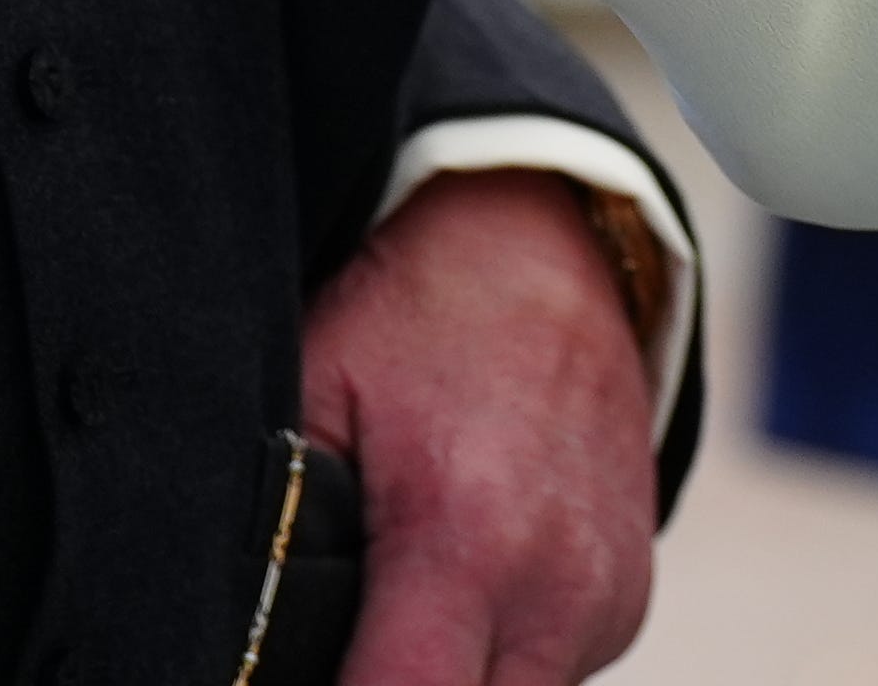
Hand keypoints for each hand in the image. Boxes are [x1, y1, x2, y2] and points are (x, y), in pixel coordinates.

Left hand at [297, 173, 654, 685]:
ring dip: (451, 677)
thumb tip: (248, 636)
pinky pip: (553, 673)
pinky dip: (499, 657)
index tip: (296, 671)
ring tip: (400, 599)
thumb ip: (278, 531)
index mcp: (464, 542)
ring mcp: (607, 597)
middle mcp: (557, 586)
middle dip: (398, 684)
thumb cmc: (414, 313)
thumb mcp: (311, 393)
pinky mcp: (629, 598)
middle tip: (343, 638)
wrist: (546, 236)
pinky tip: (460, 586)